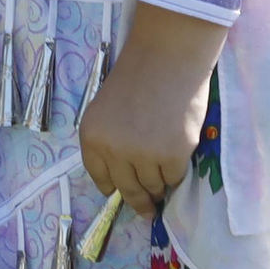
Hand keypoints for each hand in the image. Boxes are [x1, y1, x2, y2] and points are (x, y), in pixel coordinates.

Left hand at [76, 6, 225, 215]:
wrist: (167, 58)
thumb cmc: (138, 80)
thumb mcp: (106, 111)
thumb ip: (109, 142)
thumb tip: (119, 180)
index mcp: (91, 137)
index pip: (100, 178)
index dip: (113, 188)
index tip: (120, 195)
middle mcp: (113, 150)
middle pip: (128, 190)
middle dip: (139, 201)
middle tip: (148, 210)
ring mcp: (143, 154)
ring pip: (153, 187)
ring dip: (160, 183)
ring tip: (165, 168)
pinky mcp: (172, 155)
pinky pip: (175, 178)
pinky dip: (177, 171)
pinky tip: (178, 152)